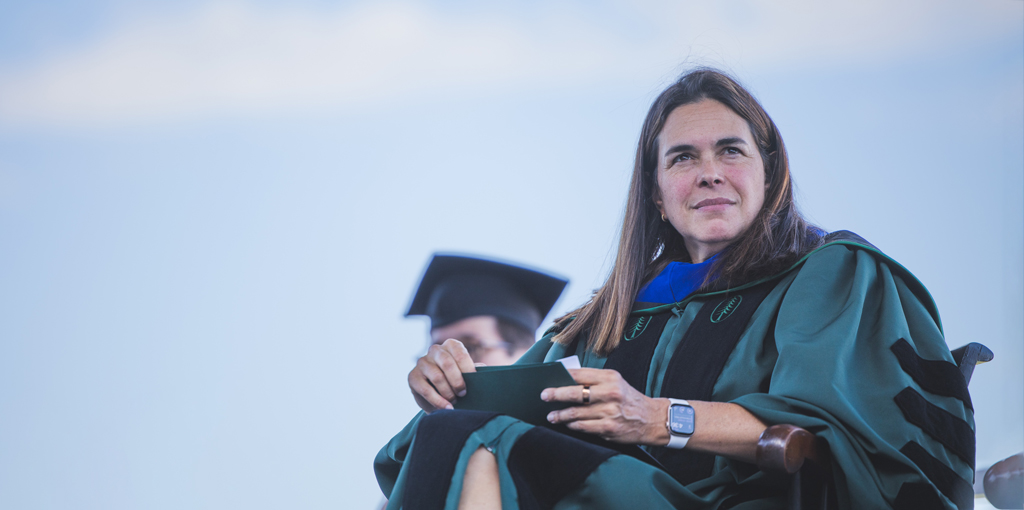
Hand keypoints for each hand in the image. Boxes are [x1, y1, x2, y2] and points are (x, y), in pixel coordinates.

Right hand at [408, 338, 476, 412]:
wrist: (434, 394)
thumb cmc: (454, 380)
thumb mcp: (465, 374)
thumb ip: (472, 370)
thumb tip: (483, 368)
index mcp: (450, 346)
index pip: (459, 352)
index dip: (467, 367)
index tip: (474, 380)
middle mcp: (435, 350)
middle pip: (447, 363)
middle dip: (457, 381)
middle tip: (463, 394)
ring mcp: (422, 362)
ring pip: (437, 377)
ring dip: (448, 393)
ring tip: (455, 402)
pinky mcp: (412, 376)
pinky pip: (426, 390)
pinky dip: (438, 401)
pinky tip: (446, 408)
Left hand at [540, 368, 668, 445]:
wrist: (651, 419)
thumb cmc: (628, 399)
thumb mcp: (615, 383)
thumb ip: (594, 381)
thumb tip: (565, 381)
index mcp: (610, 378)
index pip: (580, 374)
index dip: (561, 377)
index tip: (548, 379)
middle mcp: (610, 393)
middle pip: (575, 393)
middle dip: (555, 395)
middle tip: (544, 396)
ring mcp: (609, 411)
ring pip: (576, 413)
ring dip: (560, 415)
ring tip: (551, 416)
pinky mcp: (609, 428)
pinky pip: (583, 426)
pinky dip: (572, 425)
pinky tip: (567, 424)